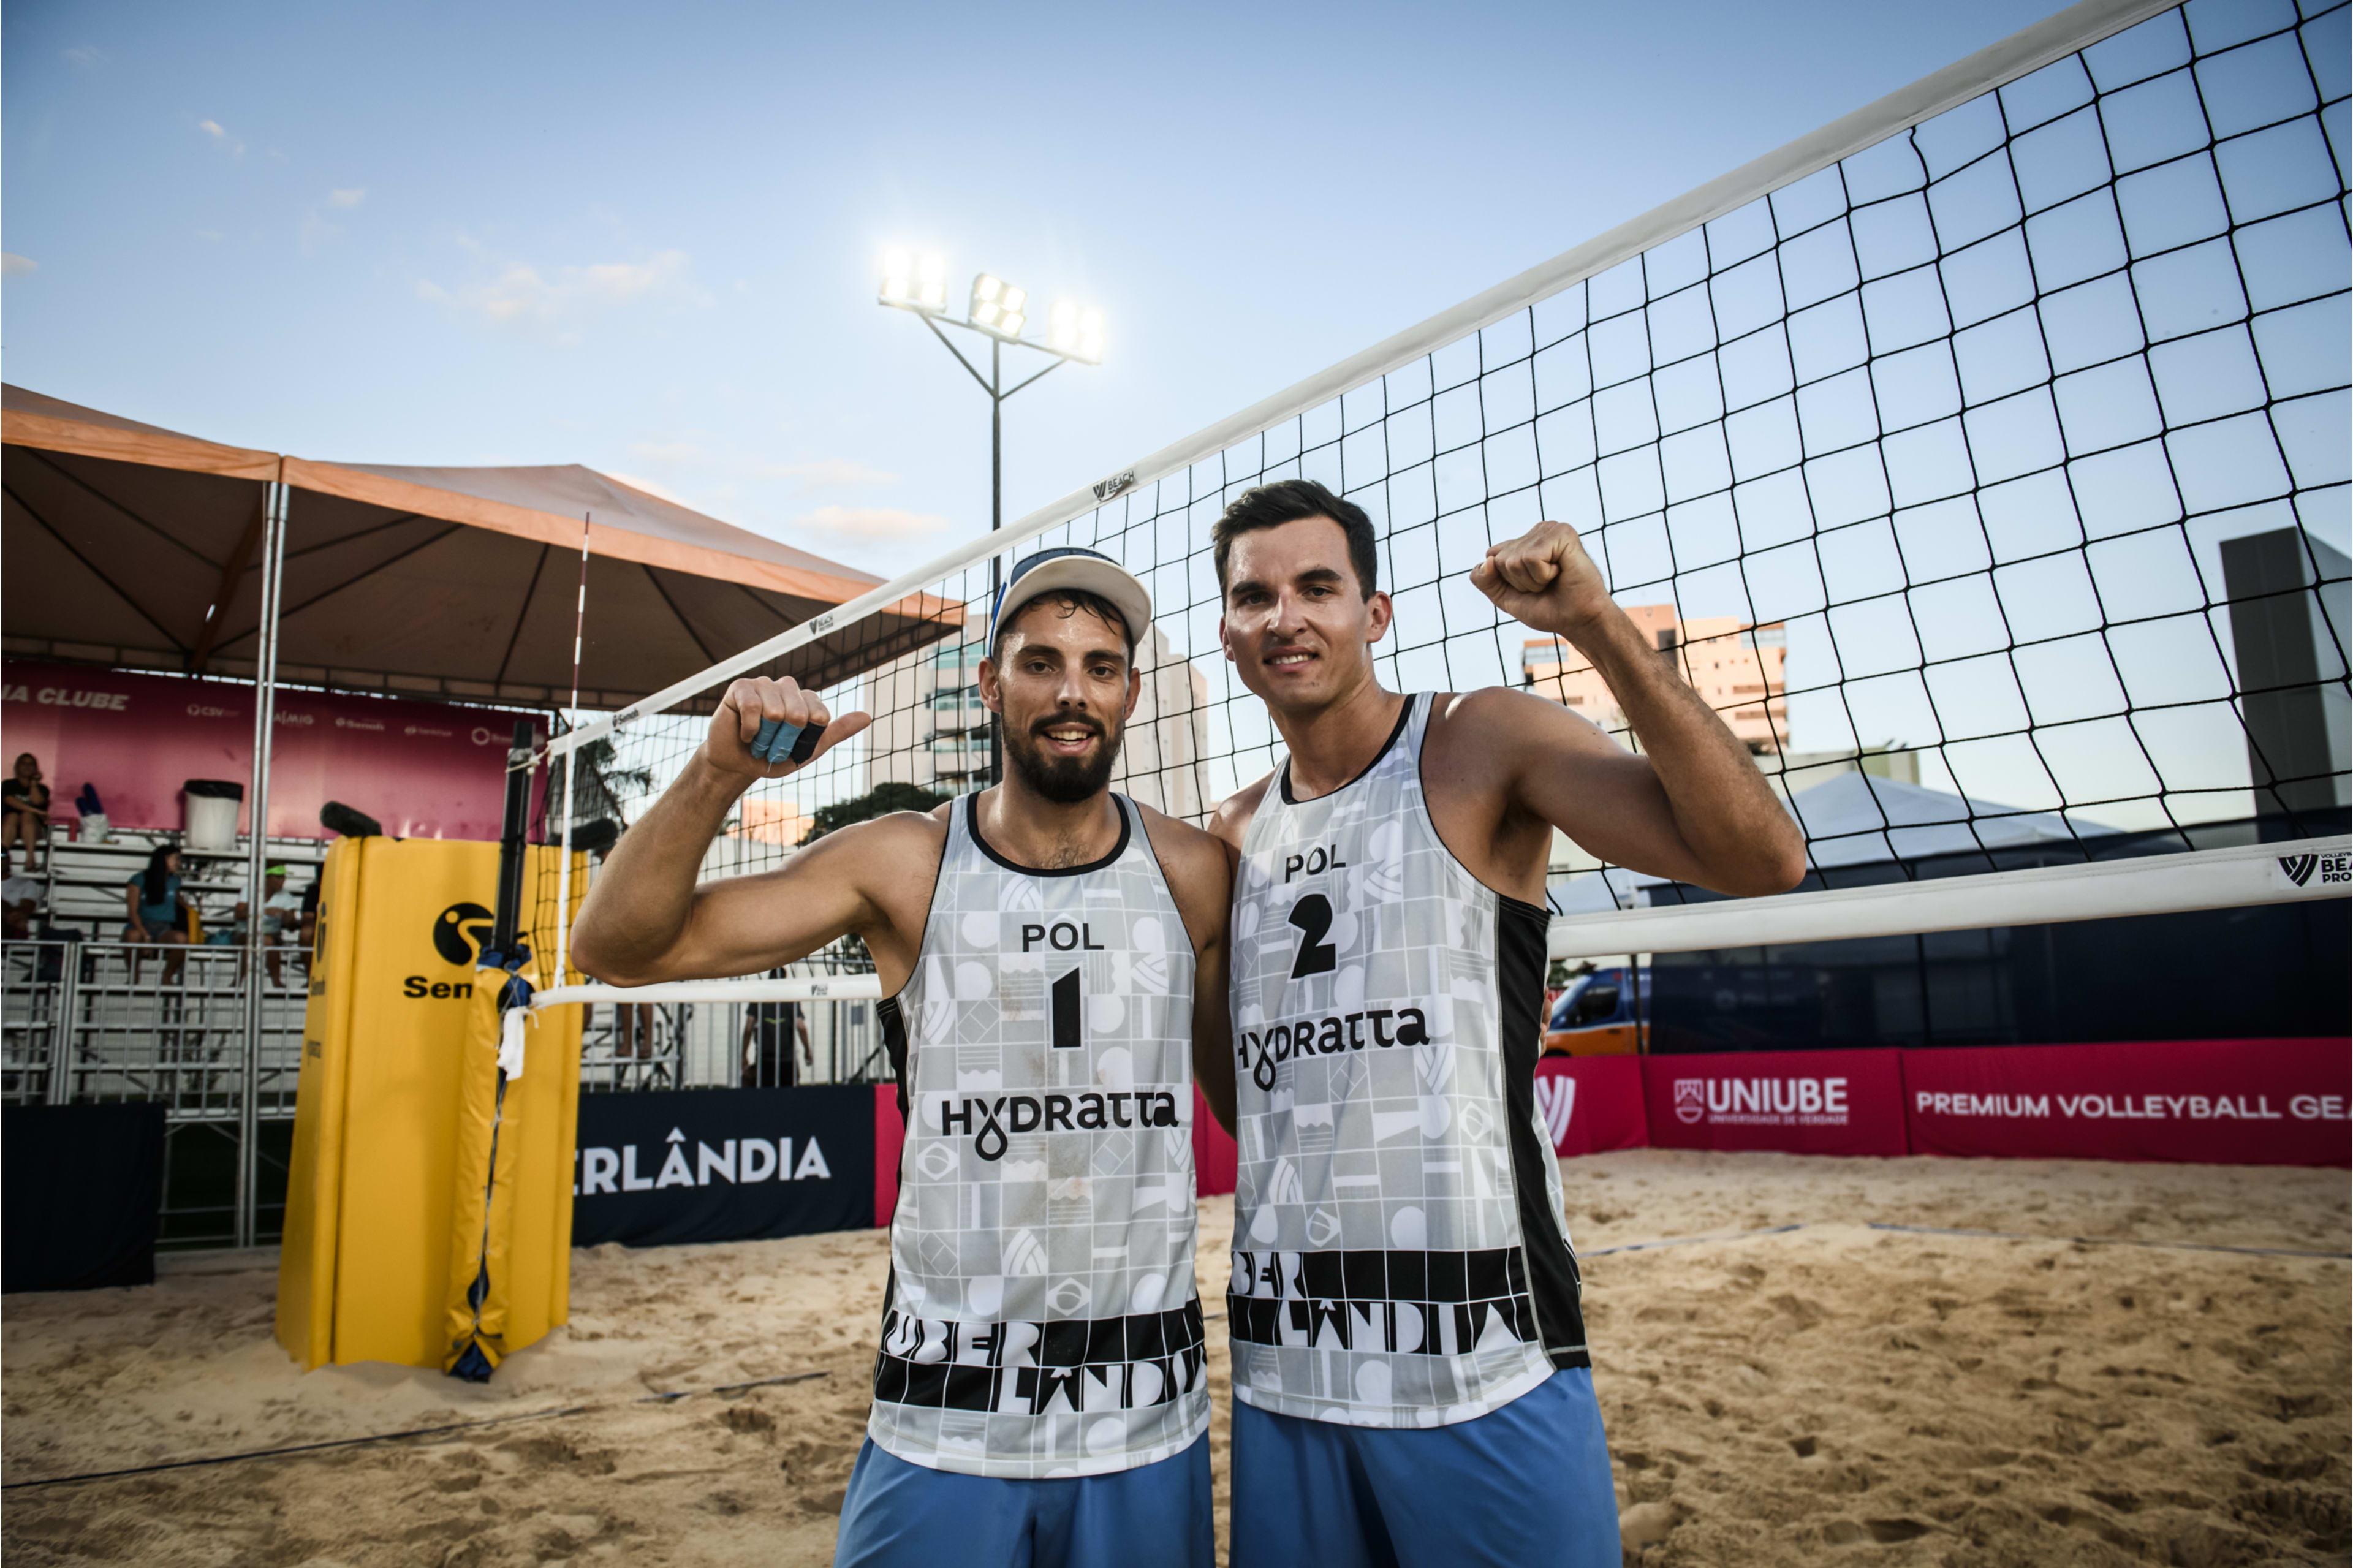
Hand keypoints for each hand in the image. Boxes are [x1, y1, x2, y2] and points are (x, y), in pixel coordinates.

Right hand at [701, 676, 870, 780]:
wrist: (737, 765)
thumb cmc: (772, 756)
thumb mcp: (808, 750)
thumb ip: (836, 732)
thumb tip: (867, 717)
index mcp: (807, 700)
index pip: (819, 716)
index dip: (803, 739)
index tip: (792, 745)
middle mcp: (788, 687)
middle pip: (798, 714)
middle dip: (783, 740)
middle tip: (772, 744)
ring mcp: (765, 684)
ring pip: (775, 712)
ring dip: (765, 737)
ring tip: (758, 739)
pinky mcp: (742, 687)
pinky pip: (752, 707)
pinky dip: (749, 730)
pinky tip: (745, 734)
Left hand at [1470, 520, 1613, 640]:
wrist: (1577, 620)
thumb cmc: (1547, 608)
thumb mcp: (1505, 597)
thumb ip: (1484, 580)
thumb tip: (1487, 559)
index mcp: (1523, 542)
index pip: (1491, 556)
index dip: (1507, 581)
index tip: (1531, 588)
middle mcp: (1535, 532)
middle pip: (1499, 559)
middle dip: (1519, 582)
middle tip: (1545, 585)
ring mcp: (1549, 530)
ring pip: (1514, 560)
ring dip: (1532, 580)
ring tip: (1553, 580)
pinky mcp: (1562, 532)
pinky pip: (1531, 557)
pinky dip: (1542, 575)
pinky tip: (1560, 572)